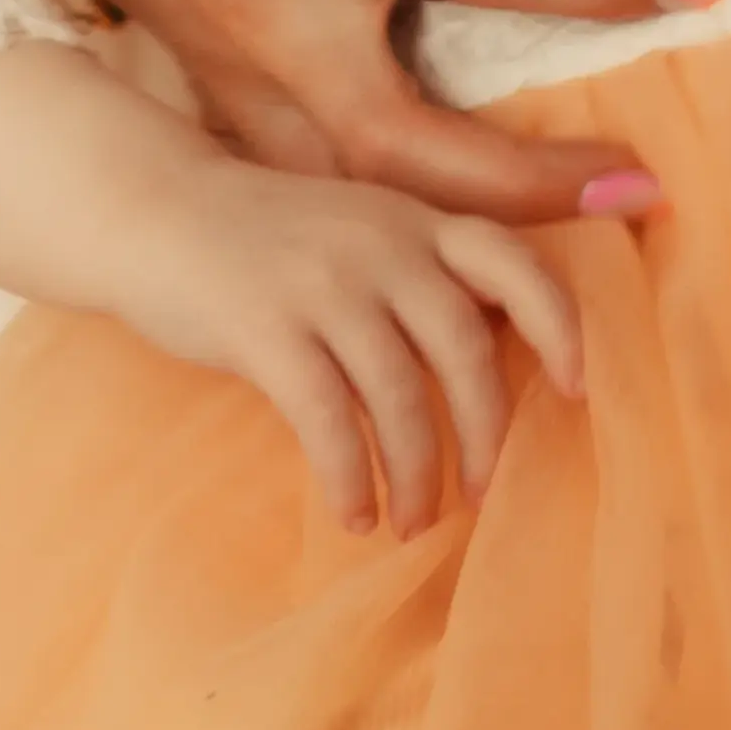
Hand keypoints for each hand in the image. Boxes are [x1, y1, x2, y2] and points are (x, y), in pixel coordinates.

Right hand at [66, 0, 716, 224]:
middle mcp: (272, 18)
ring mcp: (232, 77)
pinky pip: (301, 197)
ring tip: (565, 240)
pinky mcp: (207, 104)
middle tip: (641, 186)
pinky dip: (376, 231)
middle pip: (412, 146)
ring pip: (353, 200)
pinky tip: (442, 253)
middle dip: (530, 184)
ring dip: (457, 235)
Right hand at [114, 153, 586, 532]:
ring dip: (418, 472)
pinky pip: (327, 418)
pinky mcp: (265, 326)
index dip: (558, 324)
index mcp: (410, 217)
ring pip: (400, 393)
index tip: (575, 391)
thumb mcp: (355, 229)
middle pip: (466, 345)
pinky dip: (350, 476)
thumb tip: (486, 367)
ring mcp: (322, 281)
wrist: (155, 208)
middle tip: (479, 493)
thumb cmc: (263, 237)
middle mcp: (380, 241)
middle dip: (484, 432)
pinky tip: (352, 514)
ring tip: (412, 521)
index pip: (510, 259)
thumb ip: (414, 276)